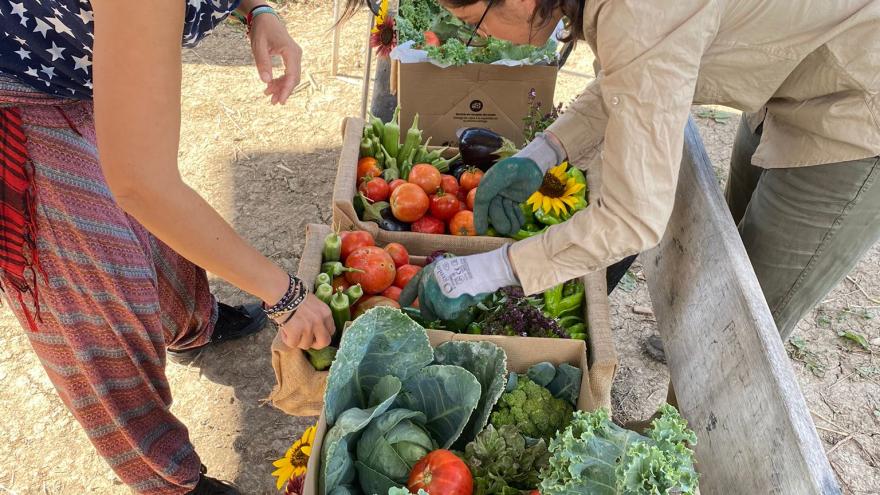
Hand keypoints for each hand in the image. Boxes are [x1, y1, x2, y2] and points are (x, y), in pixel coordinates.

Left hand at [249, 13, 301, 104]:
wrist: (265, 18)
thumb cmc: (262, 30)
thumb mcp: (259, 46)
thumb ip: (263, 63)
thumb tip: (265, 81)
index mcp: (291, 52)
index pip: (292, 75)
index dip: (286, 90)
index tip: (280, 101)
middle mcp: (296, 55)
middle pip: (294, 78)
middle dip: (283, 91)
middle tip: (272, 102)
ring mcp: (295, 56)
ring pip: (291, 77)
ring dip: (281, 87)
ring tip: (268, 94)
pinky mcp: (291, 57)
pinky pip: (288, 72)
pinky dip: (280, 80)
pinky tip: (270, 86)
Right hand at [278, 294, 334, 349]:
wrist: (282, 292)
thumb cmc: (296, 295)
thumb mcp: (314, 303)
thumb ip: (317, 315)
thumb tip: (315, 329)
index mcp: (326, 313)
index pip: (331, 331)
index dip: (322, 334)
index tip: (314, 334)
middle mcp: (320, 321)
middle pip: (324, 342)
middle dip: (315, 344)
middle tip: (305, 339)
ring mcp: (308, 327)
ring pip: (306, 345)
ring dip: (298, 340)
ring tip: (291, 330)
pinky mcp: (296, 332)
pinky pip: (293, 344)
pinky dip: (287, 339)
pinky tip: (285, 330)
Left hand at [399, 247, 518, 322]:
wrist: (481, 270)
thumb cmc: (471, 269)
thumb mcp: (447, 269)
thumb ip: (437, 281)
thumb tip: (433, 295)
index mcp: (426, 273)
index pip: (410, 288)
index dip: (407, 298)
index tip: (404, 305)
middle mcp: (426, 285)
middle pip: (424, 307)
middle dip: (433, 310)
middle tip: (446, 307)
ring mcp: (433, 297)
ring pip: (436, 313)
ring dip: (447, 310)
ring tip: (459, 298)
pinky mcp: (442, 307)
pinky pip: (447, 316)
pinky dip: (455, 312)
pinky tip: (462, 302)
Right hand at [473, 133, 566, 235]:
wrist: (533, 163)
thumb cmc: (515, 168)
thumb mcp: (499, 177)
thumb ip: (488, 190)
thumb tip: (479, 204)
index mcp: (487, 185)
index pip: (482, 204)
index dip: (480, 218)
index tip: (481, 231)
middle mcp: (494, 192)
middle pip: (494, 211)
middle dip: (500, 221)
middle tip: (507, 230)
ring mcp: (505, 196)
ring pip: (504, 214)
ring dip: (510, 222)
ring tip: (515, 227)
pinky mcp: (515, 199)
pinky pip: (513, 212)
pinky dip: (516, 218)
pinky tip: (520, 222)